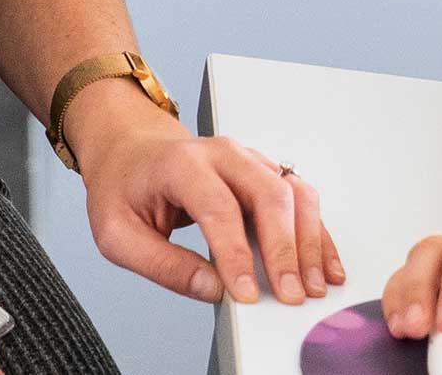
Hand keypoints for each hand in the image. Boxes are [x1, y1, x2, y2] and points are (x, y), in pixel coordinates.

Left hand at [69, 81, 342, 307]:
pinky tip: (324, 262)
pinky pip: (300, 197)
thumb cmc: (124, 186)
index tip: (246, 293)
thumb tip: (209, 288)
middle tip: (290, 293)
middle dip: (284, 249)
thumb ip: (161, 264)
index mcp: (181, 164)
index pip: (218, 208)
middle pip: (268, 195)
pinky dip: (317, 231)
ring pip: (293, 192)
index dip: (236, 254)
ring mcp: (248, 160)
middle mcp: (222, 154)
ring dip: (310, 240)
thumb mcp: (117, 233)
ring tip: (314, 282)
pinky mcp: (263, 172)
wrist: (131, 148)